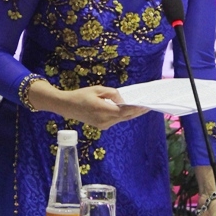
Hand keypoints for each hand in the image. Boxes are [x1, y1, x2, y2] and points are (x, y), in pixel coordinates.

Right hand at [29, 80, 147, 128]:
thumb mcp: (97, 89)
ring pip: (121, 119)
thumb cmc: (82, 95)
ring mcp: (103, 125)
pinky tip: (128, 110)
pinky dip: (123, 115)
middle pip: (125, 117)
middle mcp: (104, 120)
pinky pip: (115, 120)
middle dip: (137, 112)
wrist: (67, 106)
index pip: (124, 111)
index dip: (136, 108)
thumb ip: (112, 94)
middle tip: (148, 106)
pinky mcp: (101, 126)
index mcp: (103, 110)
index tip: (146, 105)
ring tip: (141, 107)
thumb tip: (122, 99)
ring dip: (130, 114)